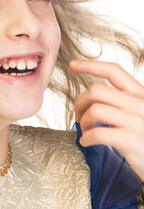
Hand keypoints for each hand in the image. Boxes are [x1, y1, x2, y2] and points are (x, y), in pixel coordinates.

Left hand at [70, 59, 143, 180]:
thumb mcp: (139, 114)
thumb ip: (122, 103)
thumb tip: (91, 97)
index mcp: (140, 95)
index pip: (114, 71)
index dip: (91, 66)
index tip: (72, 65)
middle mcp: (140, 104)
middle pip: (96, 90)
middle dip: (80, 103)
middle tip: (79, 117)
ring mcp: (136, 122)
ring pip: (95, 110)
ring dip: (83, 122)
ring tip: (86, 132)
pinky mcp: (131, 140)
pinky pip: (98, 133)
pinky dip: (86, 138)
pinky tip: (87, 142)